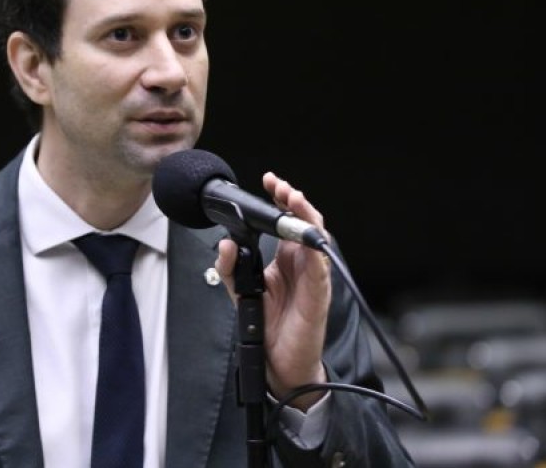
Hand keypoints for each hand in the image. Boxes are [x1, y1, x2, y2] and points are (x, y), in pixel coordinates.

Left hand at [215, 172, 331, 410]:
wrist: (279, 362)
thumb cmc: (267, 324)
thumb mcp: (240, 290)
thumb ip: (229, 266)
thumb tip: (224, 243)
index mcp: (285, 259)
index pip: (286, 221)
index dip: (280, 199)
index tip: (268, 182)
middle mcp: (301, 263)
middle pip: (305, 222)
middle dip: (294, 200)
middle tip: (280, 185)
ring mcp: (312, 276)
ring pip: (317, 238)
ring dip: (307, 216)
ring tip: (294, 198)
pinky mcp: (318, 294)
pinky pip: (321, 267)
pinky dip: (316, 251)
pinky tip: (307, 238)